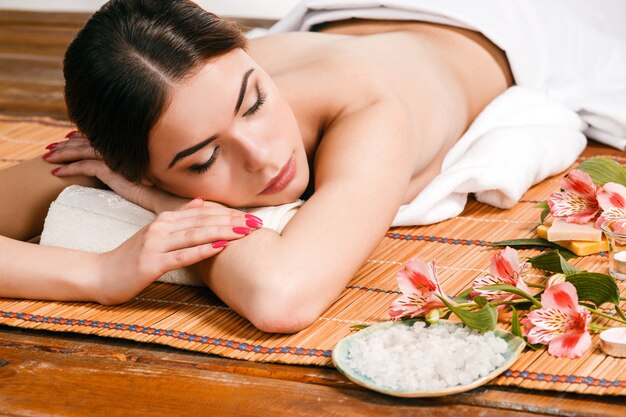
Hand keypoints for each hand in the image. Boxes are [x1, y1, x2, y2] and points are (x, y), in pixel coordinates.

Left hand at [43, 131, 178, 211]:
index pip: (99, 137)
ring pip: (82, 151)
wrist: (169, 196)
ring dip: (63, 154)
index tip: (67, 137)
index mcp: (126, 147)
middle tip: (50, 148)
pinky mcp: (113, 170)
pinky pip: (86, 166)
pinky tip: (57, 173)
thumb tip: (126, 165)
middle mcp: (120, 149)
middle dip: (66, 144)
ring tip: (47, 158)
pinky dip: (70, 168)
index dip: (82, 136)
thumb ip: (132, 165)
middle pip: (87, 142)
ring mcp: (116, 158)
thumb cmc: (162, 187)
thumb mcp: (143, 172)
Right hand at [95, 197, 263, 303]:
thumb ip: (179, 217)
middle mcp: (161, 227)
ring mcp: (155, 244)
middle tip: (257, 222)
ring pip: (195, 235)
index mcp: (165, 219)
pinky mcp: (150, 263)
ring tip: (245, 231)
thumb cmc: (131, 256)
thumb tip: (202, 201)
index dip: (229, 214)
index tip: (252, 216)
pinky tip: (220, 247)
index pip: (204, 214)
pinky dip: (202, 250)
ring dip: (222, 232)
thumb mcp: (155, 232)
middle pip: (203, 221)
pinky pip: (181, 255)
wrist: (100, 274)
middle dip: (232, 221)